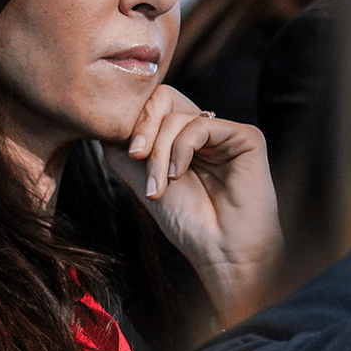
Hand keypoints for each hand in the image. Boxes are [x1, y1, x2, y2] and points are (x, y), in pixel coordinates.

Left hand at [103, 85, 280, 325]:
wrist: (220, 251)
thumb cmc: (188, 223)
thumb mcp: (144, 182)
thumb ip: (125, 151)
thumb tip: (104, 123)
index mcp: (184, 140)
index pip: (154, 106)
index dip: (135, 122)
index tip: (128, 152)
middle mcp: (205, 132)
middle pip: (164, 99)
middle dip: (143, 128)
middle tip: (136, 156)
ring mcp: (226, 133)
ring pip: (176, 116)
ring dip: (159, 151)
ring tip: (159, 185)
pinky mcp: (246, 137)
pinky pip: (200, 125)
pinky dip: (181, 149)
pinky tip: (179, 174)